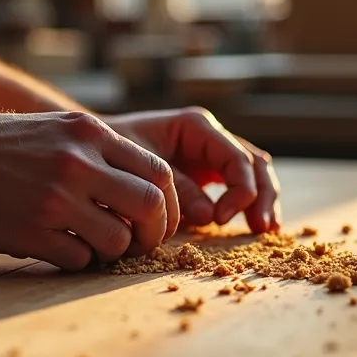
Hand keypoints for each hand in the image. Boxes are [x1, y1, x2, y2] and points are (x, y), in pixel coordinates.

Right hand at [0, 111, 179, 269]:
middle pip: (152, 207)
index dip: (167, 204)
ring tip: (91, 247)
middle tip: (138, 244)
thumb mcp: (51, 129)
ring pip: (119, 240)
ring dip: (113, 252)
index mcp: (88, 132)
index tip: (154, 220)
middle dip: (154, 234)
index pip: (159, 172)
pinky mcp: (31, 232)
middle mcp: (78, 162)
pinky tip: (58, 251)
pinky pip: (80, 260)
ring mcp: (55, 198)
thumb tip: (139, 189)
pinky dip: (78, 262)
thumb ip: (94, 152)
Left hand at [104, 107, 279, 233]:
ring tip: (263, 230)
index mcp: (195, 126)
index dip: (239, 189)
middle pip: (254, 163)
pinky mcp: (208, 174)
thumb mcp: (140, 168)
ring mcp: (212, 154)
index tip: (221, 219)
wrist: (93, 151)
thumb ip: (176, 189)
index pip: (235, 157)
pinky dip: (249, 204)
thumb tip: (210, 215)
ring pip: (255, 173)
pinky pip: (239, 185)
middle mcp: (210, 137)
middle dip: (262, 195)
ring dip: (263, 201)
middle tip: (259, 227)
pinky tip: (254, 226)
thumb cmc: (110, 152)